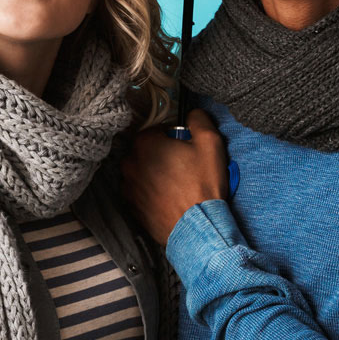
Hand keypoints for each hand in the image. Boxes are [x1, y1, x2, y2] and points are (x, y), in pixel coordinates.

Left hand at [121, 108, 229, 243]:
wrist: (197, 227)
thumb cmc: (202, 183)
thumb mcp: (210, 142)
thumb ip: (199, 119)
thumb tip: (192, 112)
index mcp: (144, 143)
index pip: (155, 130)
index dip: (171, 136)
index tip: (184, 146)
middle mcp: (129, 162)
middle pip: (145, 150)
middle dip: (160, 154)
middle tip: (182, 165)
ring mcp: (128, 187)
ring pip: (140, 171)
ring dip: (153, 173)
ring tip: (175, 183)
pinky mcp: (131, 207)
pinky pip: (139, 192)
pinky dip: (149, 192)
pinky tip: (167, 197)